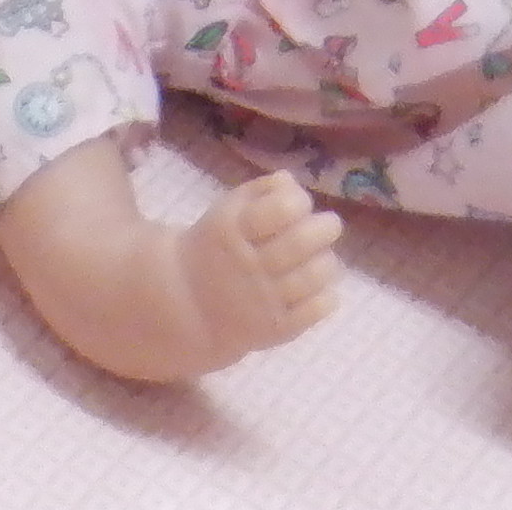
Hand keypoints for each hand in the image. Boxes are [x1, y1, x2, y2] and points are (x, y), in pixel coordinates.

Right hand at [0, 143, 341, 382]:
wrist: (183, 307)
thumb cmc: (210, 250)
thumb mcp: (225, 214)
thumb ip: (257, 193)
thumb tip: (290, 181)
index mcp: (231, 232)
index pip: (278, 209)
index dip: (295, 200)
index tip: (296, 202)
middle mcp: (248, 266)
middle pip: (301, 241)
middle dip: (322, 227)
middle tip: (329, 223)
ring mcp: (262, 301)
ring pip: (313, 276)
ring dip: (326, 261)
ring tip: (323, 255)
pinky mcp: (274, 330)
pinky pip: (313, 312)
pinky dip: (325, 296)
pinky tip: (321, 286)